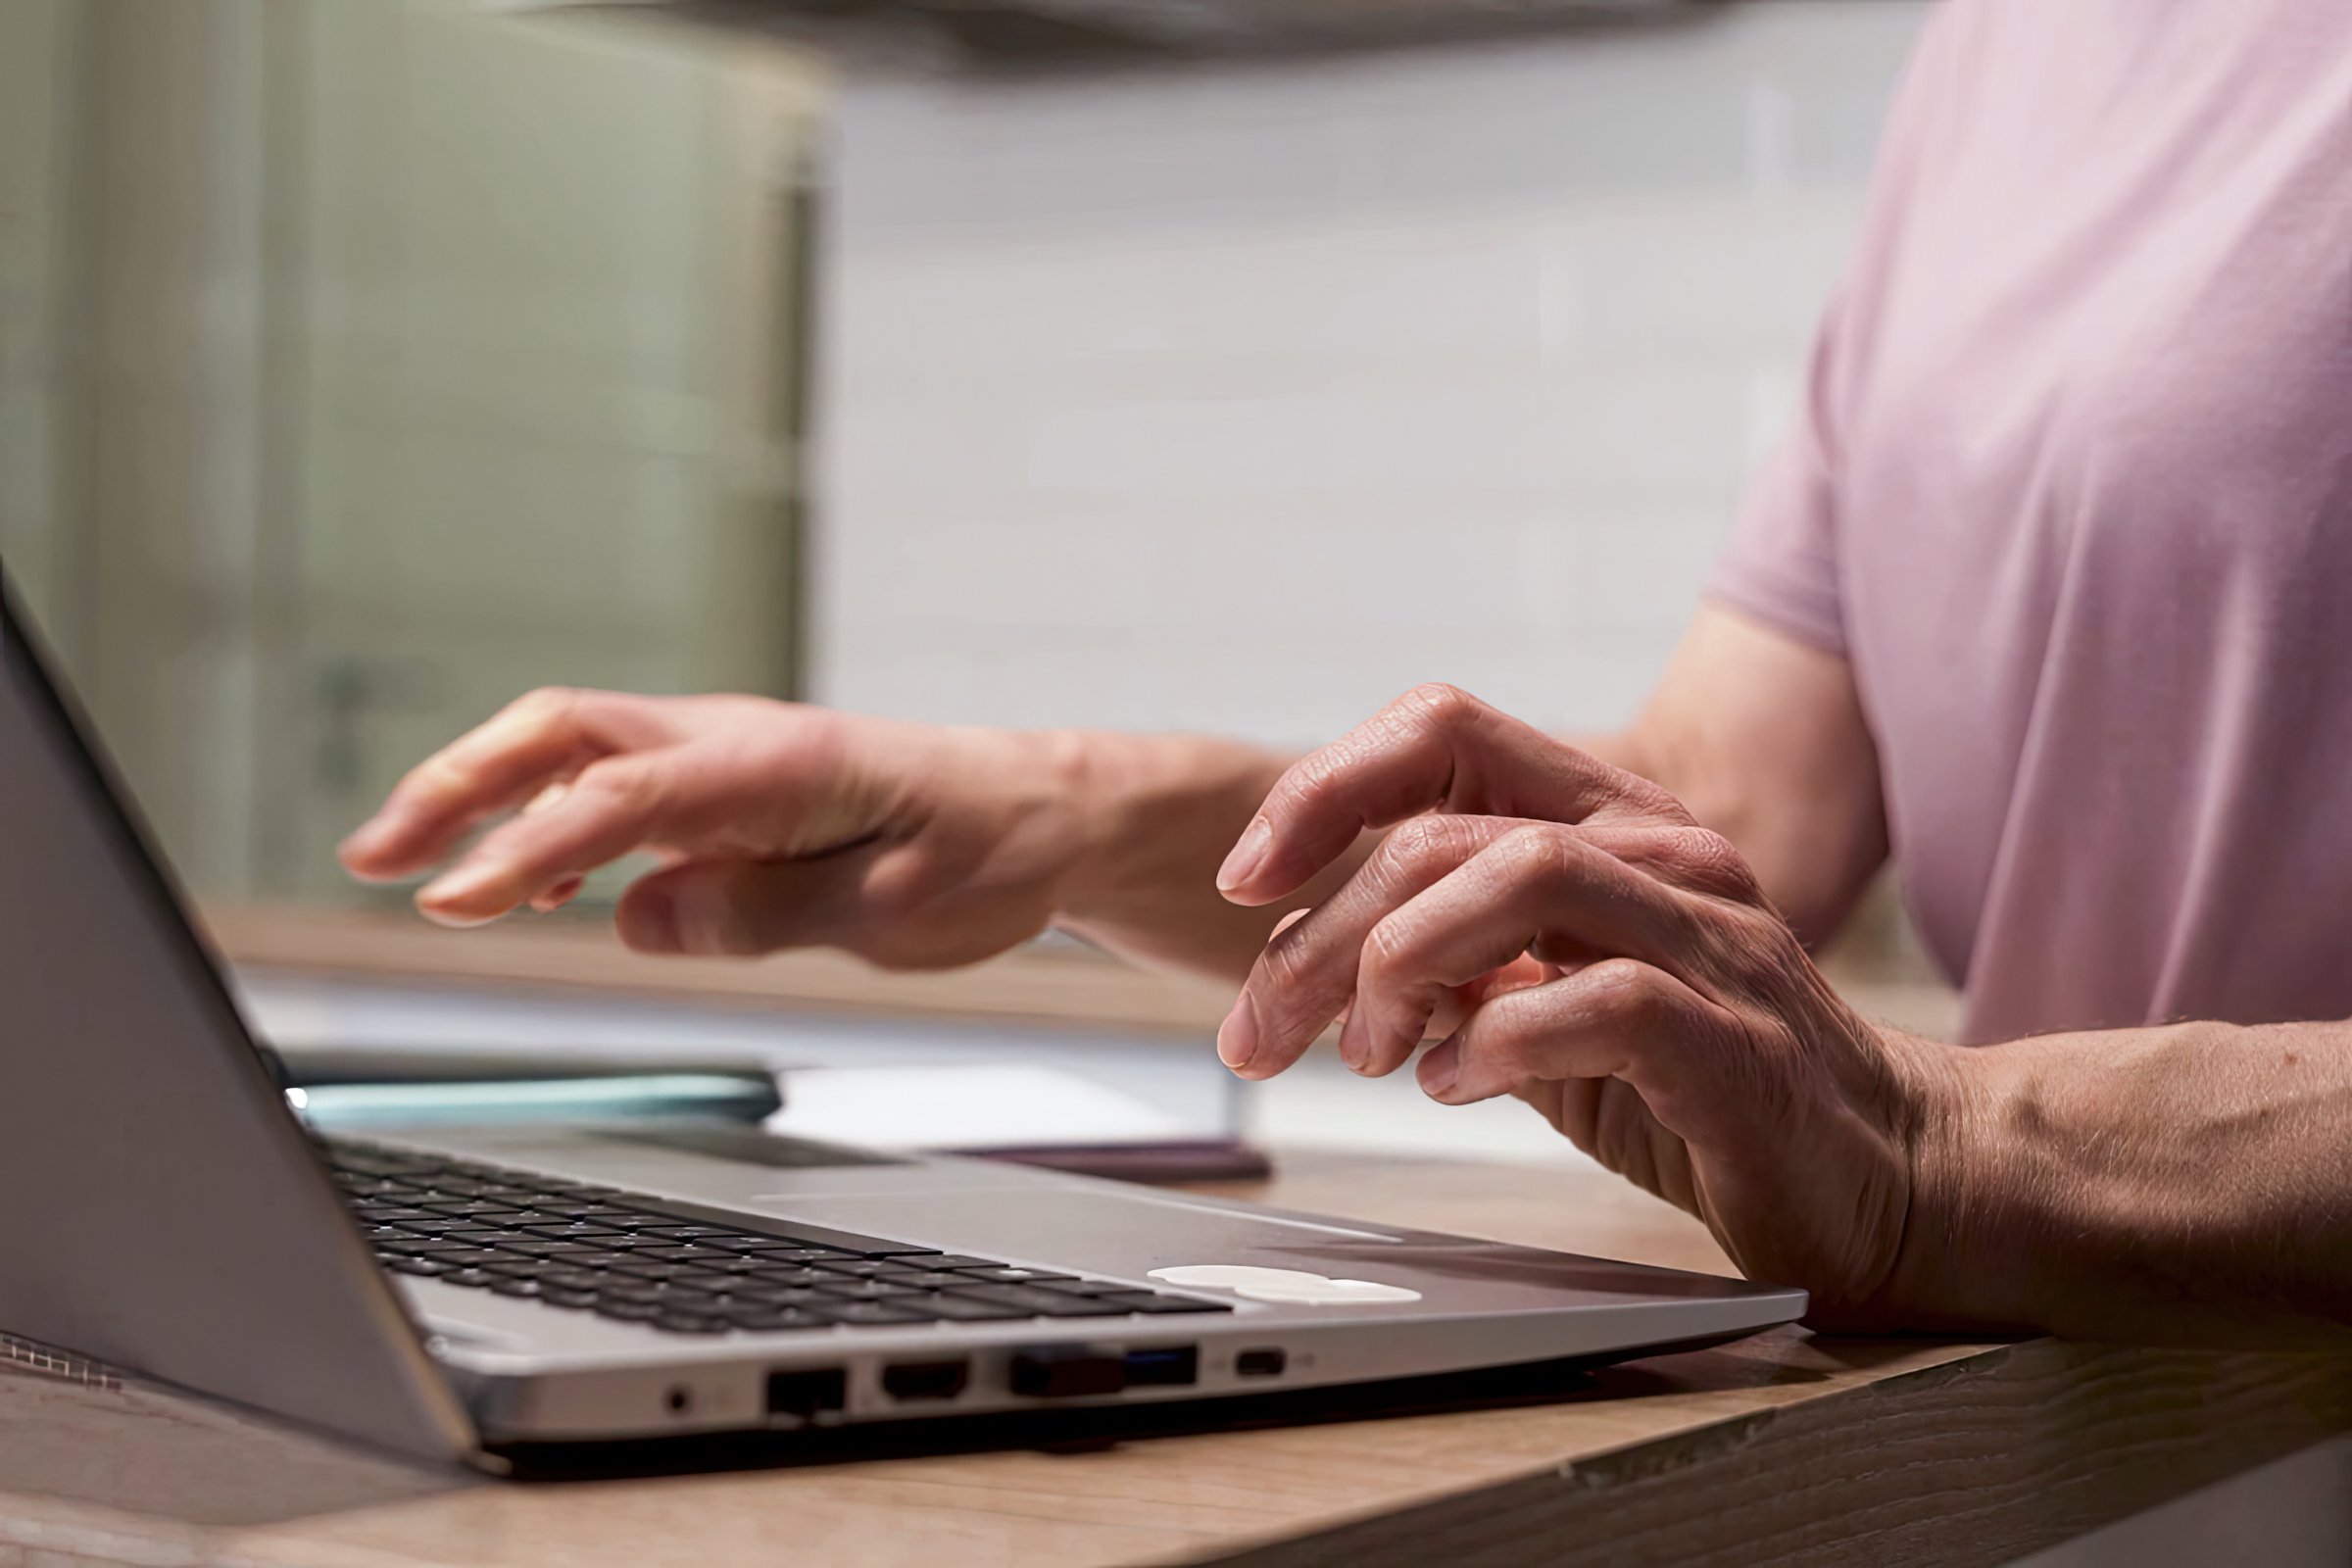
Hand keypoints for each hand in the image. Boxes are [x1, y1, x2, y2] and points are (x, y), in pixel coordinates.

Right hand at [339, 689, 1091, 967]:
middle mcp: (739, 742)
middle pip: (564, 735)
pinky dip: (551, 827)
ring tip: (409, 875)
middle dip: (458, 786)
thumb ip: (764, 915)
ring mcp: (728, 757)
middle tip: (373, 858)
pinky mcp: (731, 787)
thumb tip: (630, 916)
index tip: (455, 906)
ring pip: (576, 754)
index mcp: (781, 766)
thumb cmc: (988, 855)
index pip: (621, 802)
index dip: (524, 850)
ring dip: (485, 801)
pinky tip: (532, 890)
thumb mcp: (896, 912)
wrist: (1044, 814)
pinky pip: (618, 792)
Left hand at [1213, 684, 1963, 1327]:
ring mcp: (1709, 937)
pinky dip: (1496, 1043)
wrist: (1887, 1175)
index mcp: (1608, 821)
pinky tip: (1459, 1089)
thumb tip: (1315, 959)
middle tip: (1264, 1030)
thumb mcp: (1551, 995)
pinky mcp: (1735, 1041)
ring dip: (1404, 968)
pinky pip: (1596, 1000)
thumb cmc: (1701, 1082)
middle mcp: (1661, 852)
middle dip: (1322, 934)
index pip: (1443, 732)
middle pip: (1446, 830)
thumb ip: (1455, 955)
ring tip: (1372, 1053)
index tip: (1247, 884)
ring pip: (1518, 876)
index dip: (1324, 789)